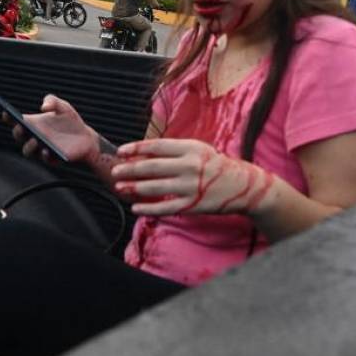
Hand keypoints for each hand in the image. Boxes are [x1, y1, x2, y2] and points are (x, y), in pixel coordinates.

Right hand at [6, 95, 101, 165]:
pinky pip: (45, 159)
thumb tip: (44, 107)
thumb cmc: (70, 120)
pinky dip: (45, 155)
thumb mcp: (63, 106)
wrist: (85, 136)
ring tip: (35, 139)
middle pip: (18, 136)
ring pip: (27, 151)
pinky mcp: (52, 158)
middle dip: (17, 131)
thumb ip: (53, 101)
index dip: (8, 117)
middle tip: (21, 126)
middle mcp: (33, 137)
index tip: (6, 112)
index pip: (14, 121)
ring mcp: (40, 148)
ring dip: (28, 146)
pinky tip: (48, 150)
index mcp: (32, 123)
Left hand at [112, 139, 276, 216]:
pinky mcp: (193, 205)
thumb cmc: (213, 165)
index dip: (136, 148)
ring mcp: (191, 187)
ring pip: (156, 188)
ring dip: (135, 188)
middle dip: (130, 169)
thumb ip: (173, 151)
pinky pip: (165, 207)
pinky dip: (149, 208)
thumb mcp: (197, 150)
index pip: (157, 146)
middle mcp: (190, 166)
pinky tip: (136, 208)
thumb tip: (142, 154)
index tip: (121, 151)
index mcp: (191, 148)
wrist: (242, 186)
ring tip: (120, 187)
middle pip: (153, 167)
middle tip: (114, 171)